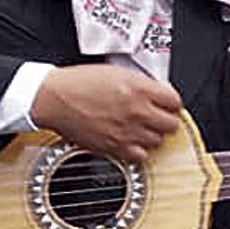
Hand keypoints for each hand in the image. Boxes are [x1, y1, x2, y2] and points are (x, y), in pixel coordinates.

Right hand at [30, 64, 182, 162]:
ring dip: (152, 135)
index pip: (175, 102)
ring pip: (158, 141)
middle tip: (159, 117)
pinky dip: (139, 150)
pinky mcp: (113, 147)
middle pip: (171, 124)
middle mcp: (137, 111)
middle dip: (167, 120)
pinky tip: (132, 141)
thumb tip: (158, 91)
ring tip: (142, 128)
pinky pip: (140, 156)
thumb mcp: (118, 72)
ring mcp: (126, 131)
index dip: (172, 103)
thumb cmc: (79, 82)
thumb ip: (142, 83)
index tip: (167, 104)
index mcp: (139, 89)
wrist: (54, 98)